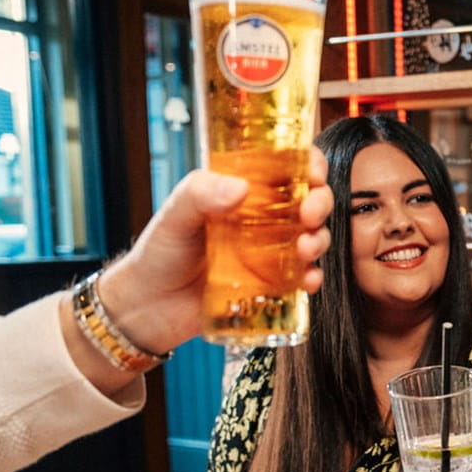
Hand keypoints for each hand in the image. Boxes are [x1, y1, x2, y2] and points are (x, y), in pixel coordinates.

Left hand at [97, 148, 333, 354]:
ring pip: (313, 236)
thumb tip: (241, 188)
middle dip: (320, 202)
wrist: (150, 308)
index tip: (313, 173)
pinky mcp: (273, 284)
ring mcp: (270, 252)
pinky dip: (313, 277)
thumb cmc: (158, 254)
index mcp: (243, 191)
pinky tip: (307, 280)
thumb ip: (200, 194)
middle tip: (309, 214)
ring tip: (305, 250)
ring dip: (319, 240)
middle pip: (309, 200)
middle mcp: (263, 218)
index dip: (310, 164)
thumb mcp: (174, 215)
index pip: (286, 166)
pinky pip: (303, 277)